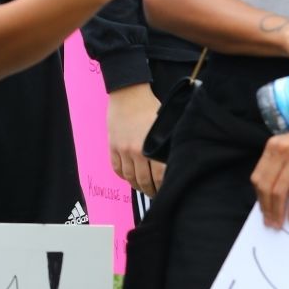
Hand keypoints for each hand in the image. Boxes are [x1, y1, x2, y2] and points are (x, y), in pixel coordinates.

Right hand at [108, 82, 165, 197]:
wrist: (128, 93)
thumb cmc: (150, 107)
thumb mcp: (165, 124)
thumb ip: (168, 144)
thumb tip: (176, 161)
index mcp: (152, 146)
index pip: (160, 176)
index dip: (164, 187)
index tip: (167, 191)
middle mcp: (136, 151)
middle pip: (144, 180)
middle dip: (151, 191)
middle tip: (156, 194)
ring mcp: (122, 150)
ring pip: (129, 177)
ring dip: (137, 186)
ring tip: (144, 188)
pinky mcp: (112, 146)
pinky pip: (116, 168)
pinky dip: (123, 176)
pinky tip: (130, 178)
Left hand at [252, 115, 288, 228]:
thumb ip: (282, 162)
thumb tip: (273, 193)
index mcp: (274, 145)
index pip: (258, 176)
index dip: (259, 197)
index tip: (263, 211)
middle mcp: (282, 149)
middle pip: (266, 185)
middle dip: (267, 208)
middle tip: (270, 223)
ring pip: (280, 190)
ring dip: (278, 211)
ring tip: (280, 223)